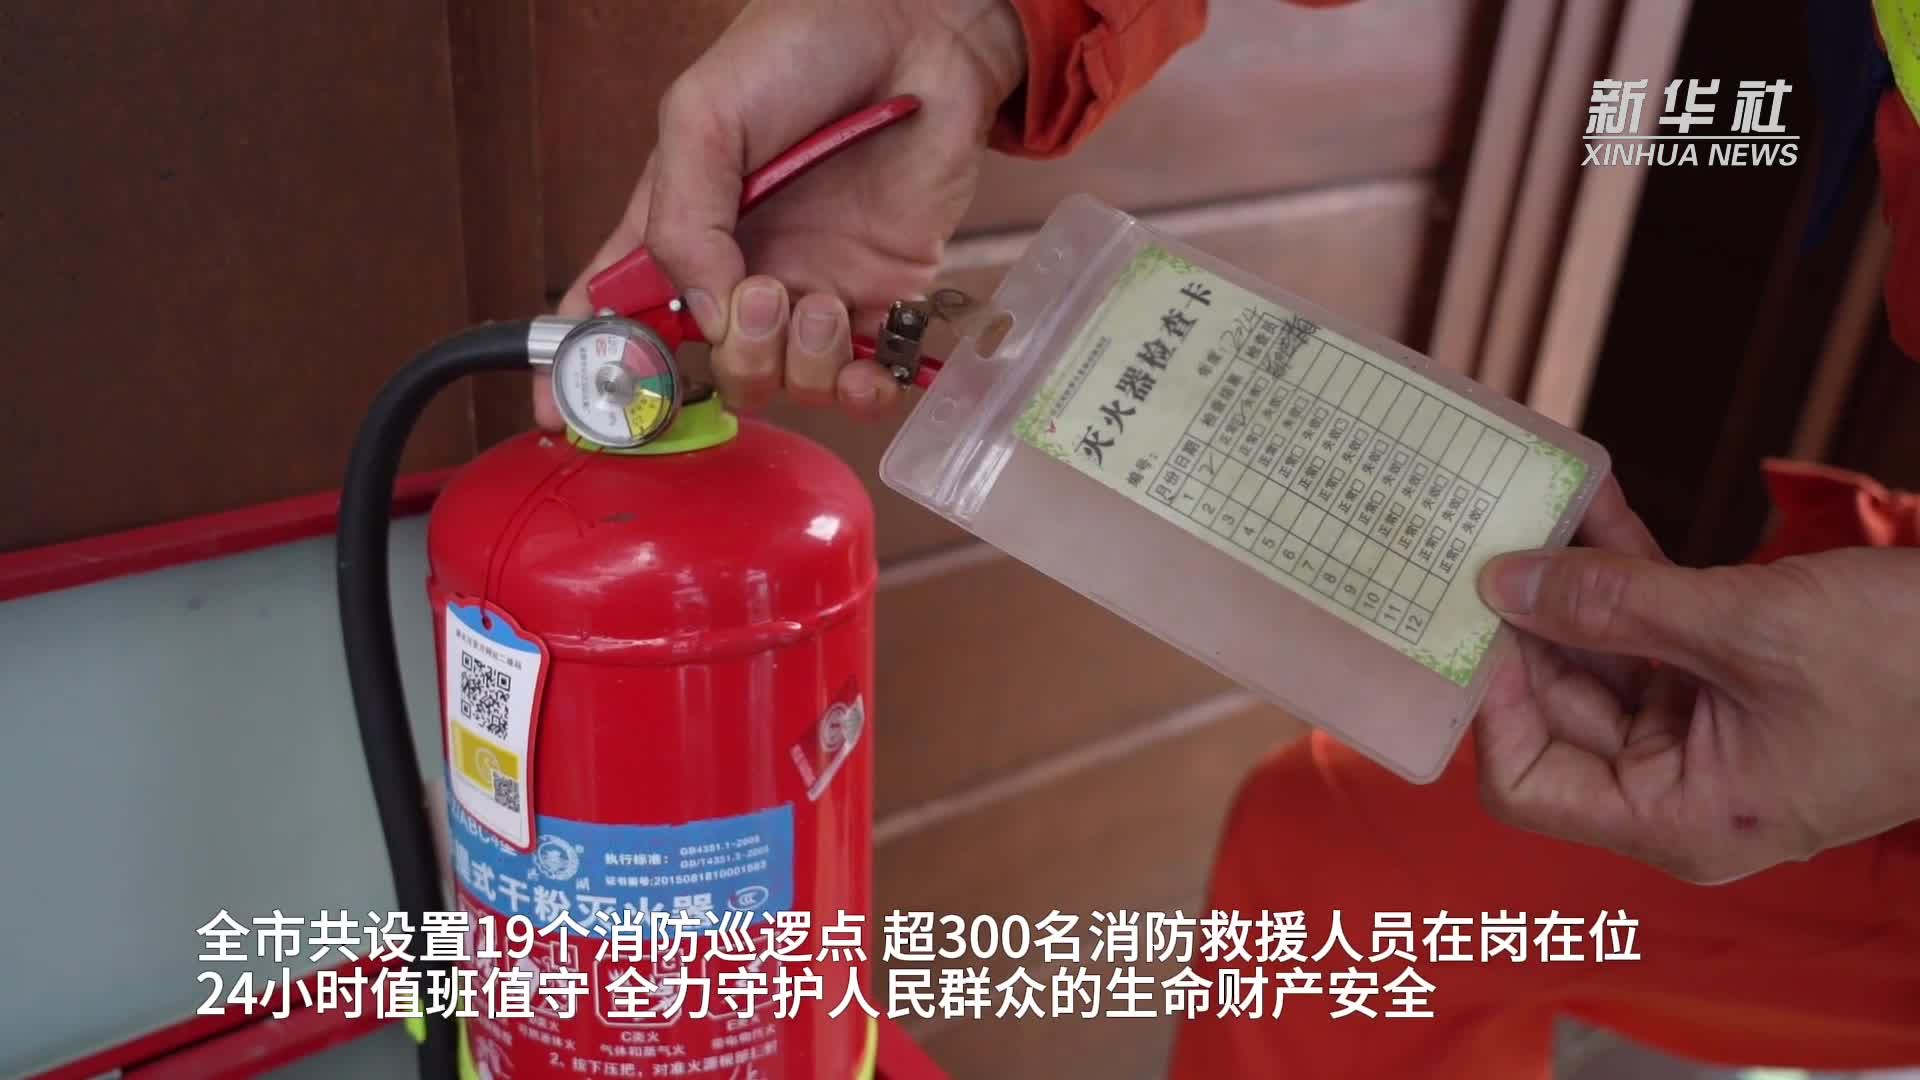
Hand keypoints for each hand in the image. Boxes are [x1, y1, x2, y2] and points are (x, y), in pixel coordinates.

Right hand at [539, 0, 1027, 428]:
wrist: (918, 33)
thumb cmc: (802, 49)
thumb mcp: (703, 117)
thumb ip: (684, 222)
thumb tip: (711, 317)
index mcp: (681, 225)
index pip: (617, 311)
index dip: (587, 367)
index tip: (560, 413)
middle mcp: (742, 270)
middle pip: (708, 367)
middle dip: (729, 356)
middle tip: (755, 298)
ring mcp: (811, 289)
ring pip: (781, 383)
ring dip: (793, 360)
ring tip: (816, 297)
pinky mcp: (881, 300)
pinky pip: (859, 384)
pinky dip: (859, 392)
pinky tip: (865, 364)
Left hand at [1471, 476, 1919, 883]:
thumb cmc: (1908, 667)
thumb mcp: (1746, 628)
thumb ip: (1615, 606)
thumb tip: (1506, 583)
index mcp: (1677, 818)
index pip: (1529, 787)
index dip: (1494, 707)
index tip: (1483, 621)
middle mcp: (1679, 787)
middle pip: (1557, 711)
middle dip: (1524, 625)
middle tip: (1480, 542)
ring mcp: (1706, 733)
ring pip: (1602, 658)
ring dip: (1571, 583)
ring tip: (1531, 508)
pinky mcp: (1734, 681)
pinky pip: (1653, 629)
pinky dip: (1626, 572)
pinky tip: (1594, 502)